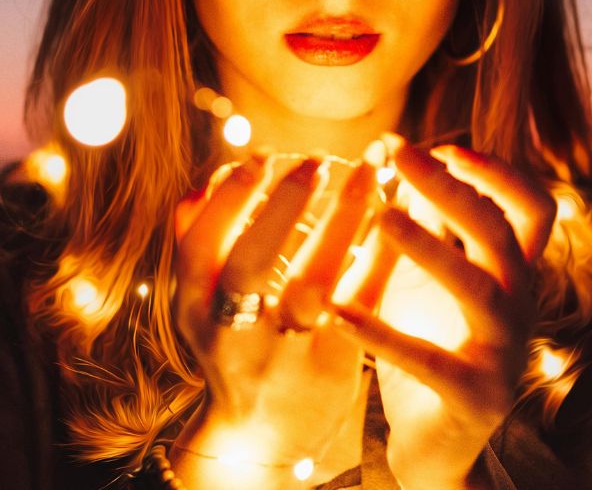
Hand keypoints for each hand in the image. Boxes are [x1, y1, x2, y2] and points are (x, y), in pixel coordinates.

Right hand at [170, 155, 379, 487]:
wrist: (261, 435)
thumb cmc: (233, 346)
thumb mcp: (200, 302)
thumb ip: (199, 241)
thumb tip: (218, 171)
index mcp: (193, 309)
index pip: (198, 246)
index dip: (229, 199)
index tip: (262, 156)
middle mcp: (232, 335)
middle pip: (248, 266)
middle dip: (280, 209)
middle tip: (314, 160)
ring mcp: (284, 354)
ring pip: (312, 285)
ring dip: (342, 223)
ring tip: (368, 172)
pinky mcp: (333, 367)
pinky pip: (362, 302)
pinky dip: (380, 253)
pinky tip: (397, 215)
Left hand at [330, 144, 555, 489]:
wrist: (435, 444)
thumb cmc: (430, 346)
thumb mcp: (426, 279)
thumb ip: (426, 224)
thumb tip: (404, 155)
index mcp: (515, 275)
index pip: (534, 209)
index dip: (499, 172)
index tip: (446, 147)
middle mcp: (521, 307)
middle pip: (501, 233)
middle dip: (451, 188)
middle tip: (399, 155)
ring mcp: (503, 353)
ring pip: (479, 288)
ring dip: (430, 246)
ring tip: (380, 216)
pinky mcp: (473, 397)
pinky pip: (428, 360)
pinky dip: (382, 334)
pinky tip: (338, 311)